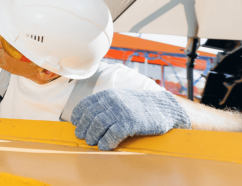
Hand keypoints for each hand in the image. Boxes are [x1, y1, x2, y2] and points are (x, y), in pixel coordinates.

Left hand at [71, 89, 190, 150]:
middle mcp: (112, 101)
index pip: (86, 104)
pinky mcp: (131, 123)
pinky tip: (105, 146)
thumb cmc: (142, 105)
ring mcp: (121, 112)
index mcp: (108, 94)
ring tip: (92, 142)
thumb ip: (107, 104)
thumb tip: (90, 115)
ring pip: (98, 125)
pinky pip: (113, 134)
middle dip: (84, 128)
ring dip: (93, 136)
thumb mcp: (122, 97)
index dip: (79, 115)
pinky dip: (106, 142)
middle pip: (90, 116)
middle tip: (83, 137)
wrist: (165, 107)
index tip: (76, 123)